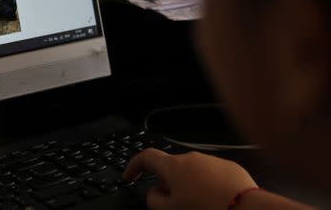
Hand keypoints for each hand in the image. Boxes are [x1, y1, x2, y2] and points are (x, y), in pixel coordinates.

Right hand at [123, 149, 256, 209]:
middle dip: (168, 183)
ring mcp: (212, 161)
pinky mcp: (231, 168)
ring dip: (190, 186)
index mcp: (173, 166)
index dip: (134, 166)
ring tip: (199, 206)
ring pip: (193, 172)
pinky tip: (215, 202)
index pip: (145, 157)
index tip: (130, 176)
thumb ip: (154, 199)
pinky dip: (209, 187)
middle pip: (171, 167)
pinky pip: (212, 175)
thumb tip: (155, 192)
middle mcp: (192, 158)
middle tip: (172, 203)